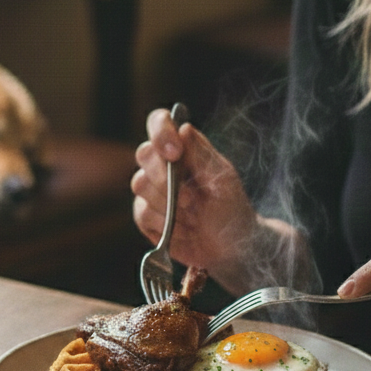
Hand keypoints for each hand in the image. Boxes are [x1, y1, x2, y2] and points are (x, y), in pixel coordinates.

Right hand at [132, 108, 261, 285]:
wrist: (229, 249)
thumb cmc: (231, 209)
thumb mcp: (224, 179)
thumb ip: (202, 154)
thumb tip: (183, 128)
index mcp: (183, 148)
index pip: (159, 122)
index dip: (160, 132)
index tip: (174, 153)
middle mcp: (162, 165)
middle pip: (144, 153)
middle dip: (166, 177)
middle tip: (191, 198)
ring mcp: (150, 190)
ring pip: (140, 183)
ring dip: (168, 203)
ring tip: (192, 215)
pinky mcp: (144, 216)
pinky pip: (141, 213)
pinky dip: (164, 223)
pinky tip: (182, 229)